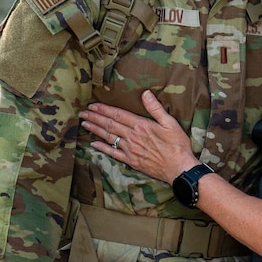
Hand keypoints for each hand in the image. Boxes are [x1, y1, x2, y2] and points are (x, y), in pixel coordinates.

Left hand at [80, 90, 197, 181]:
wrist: (179, 168)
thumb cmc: (177, 145)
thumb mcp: (170, 123)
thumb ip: (156, 108)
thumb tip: (145, 93)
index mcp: (141, 125)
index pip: (118, 115)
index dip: (104, 109)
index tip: (93, 105)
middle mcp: (132, 137)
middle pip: (110, 125)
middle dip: (95, 118)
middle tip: (83, 113)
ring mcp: (130, 150)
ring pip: (109, 137)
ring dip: (95, 130)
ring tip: (84, 123)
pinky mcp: (131, 161)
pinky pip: (113, 153)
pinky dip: (102, 148)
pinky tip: (93, 144)